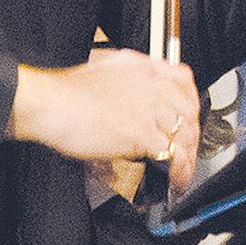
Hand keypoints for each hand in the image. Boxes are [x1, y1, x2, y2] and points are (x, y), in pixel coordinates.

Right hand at [6, 49, 199, 191]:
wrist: (53, 102)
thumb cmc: (68, 89)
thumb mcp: (105, 66)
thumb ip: (127, 76)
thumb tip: (133, 89)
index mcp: (145, 68)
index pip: (184, 80)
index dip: (190, 100)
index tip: (190, 114)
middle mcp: (154, 87)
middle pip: (189, 111)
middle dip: (192, 132)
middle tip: (189, 147)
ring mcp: (151, 110)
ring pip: (184, 134)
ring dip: (189, 155)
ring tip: (185, 169)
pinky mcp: (143, 134)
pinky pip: (172, 154)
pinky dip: (179, 170)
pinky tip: (176, 178)